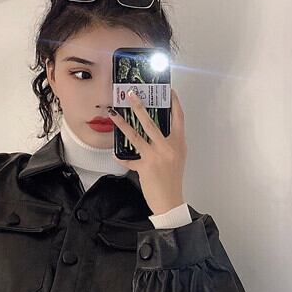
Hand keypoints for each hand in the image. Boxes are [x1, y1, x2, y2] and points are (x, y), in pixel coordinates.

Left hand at [107, 87, 186, 215]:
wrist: (170, 201)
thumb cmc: (172, 180)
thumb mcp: (177, 158)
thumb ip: (169, 144)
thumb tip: (157, 132)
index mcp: (178, 144)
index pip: (178, 118)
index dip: (174, 103)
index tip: (168, 91)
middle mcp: (167, 148)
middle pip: (151, 123)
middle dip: (139, 107)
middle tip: (130, 94)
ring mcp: (155, 157)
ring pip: (136, 136)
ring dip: (123, 124)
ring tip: (114, 114)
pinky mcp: (145, 168)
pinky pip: (129, 159)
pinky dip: (120, 157)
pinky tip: (114, 152)